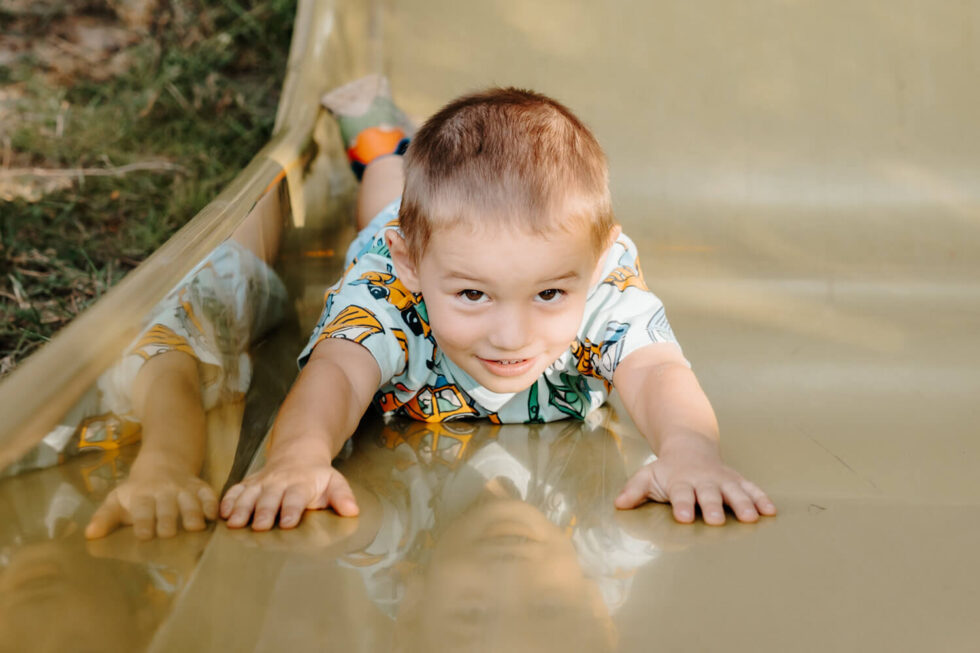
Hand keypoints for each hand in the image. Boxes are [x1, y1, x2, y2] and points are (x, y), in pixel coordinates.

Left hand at [85, 459, 217, 539]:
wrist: (163, 464)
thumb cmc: (136, 492)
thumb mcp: (117, 500)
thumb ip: (105, 518)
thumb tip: (90, 535)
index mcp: (142, 494)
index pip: (142, 508)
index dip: (144, 521)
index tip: (144, 536)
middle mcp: (165, 490)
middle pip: (167, 506)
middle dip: (168, 520)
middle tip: (168, 535)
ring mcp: (185, 488)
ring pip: (190, 500)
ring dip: (193, 513)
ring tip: (195, 528)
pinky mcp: (201, 488)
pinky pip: (209, 494)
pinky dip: (212, 504)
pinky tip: (213, 516)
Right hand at [219, 454, 358, 530]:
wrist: (298, 454)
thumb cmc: (318, 477)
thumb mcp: (335, 482)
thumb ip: (343, 497)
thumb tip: (352, 511)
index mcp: (302, 483)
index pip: (296, 497)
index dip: (291, 509)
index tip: (287, 523)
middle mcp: (279, 482)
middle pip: (270, 497)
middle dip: (263, 511)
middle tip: (257, 527)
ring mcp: (262, 482)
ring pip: (249, 494)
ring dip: (241, 508)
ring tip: (234, 523)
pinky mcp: (249, 483)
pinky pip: (236, 489)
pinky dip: (228, 500)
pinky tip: (222, 514)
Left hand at [614, 445, 775, 525]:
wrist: (689, 447)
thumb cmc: (667, 471)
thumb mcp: (647, 476)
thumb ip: (634, 490)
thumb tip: (619, 504)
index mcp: (680, 481)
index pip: (680, 494)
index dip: (682, 505)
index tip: (684, 518)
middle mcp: (703, 480)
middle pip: (708, 493)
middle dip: (712, 506)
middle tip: (716, 520)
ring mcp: (722, 480)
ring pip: (734, 491)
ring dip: (742, 504)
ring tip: (751, 518)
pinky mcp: (737, 481)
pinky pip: (751, 489)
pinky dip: (761, 498)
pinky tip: (771, 511)